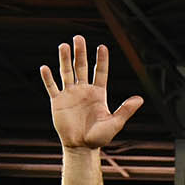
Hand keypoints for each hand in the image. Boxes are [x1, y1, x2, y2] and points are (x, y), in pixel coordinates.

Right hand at [40, 36, 143, 150]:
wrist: (82, 146)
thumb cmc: (100, 136)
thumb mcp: (115, 123)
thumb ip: (125, 110)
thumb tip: (140, 99)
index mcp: (98, 94)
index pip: (100, 72)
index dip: (101, 60)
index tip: (102, 47)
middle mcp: (84, 90)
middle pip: (82, 67)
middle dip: (80, 53)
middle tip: (78, 38)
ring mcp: (70, 94)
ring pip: (66, 73)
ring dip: (64, 59)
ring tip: (63, 46)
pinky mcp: (58, 102)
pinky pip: (52, 87)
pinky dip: (48, 78)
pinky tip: (45, 68)